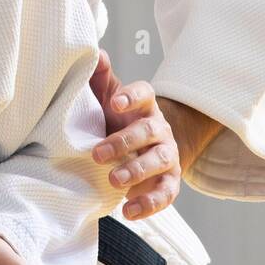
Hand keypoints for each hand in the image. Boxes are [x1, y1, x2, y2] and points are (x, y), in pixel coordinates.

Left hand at [88, 49, 181, 219]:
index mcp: (144, 107)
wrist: (142, 151)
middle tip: (97, 154)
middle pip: (149, 131)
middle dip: (124, 142)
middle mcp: (159, 130)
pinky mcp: (168, 183)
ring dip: (137, 171)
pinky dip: (149, 203)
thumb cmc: (117, 121)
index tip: (116, 102)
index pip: (145, 94)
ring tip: (113, 181)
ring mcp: (167, 156)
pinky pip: (165, 194)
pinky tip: (128, 211)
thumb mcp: (106, 99)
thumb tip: (95, 53)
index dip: (132, 96)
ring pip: (159, 161)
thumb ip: (100, 79)